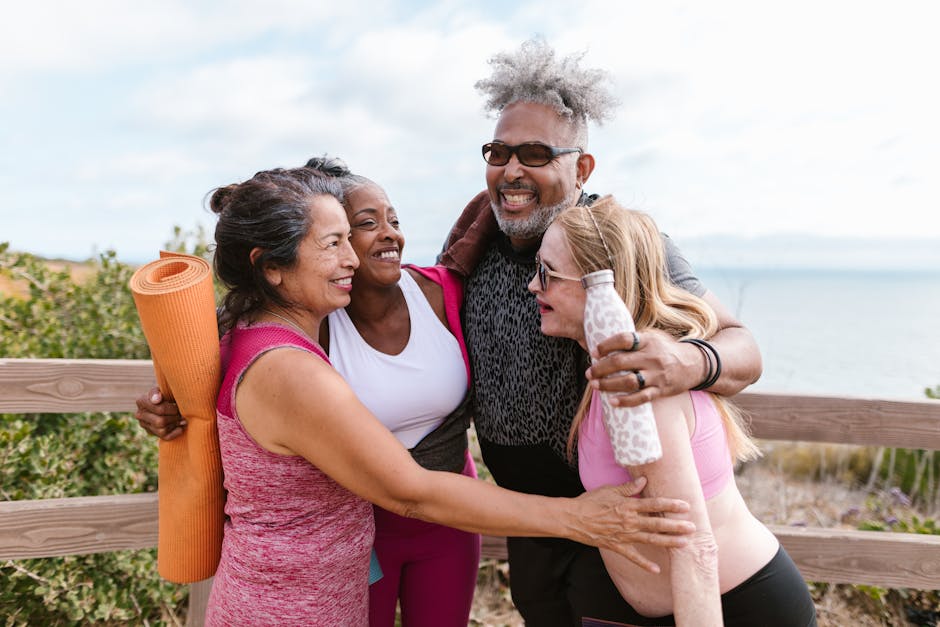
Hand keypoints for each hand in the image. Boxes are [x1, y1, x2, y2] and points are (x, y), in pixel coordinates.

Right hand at [134, 387, 185, 439]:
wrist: (167, 400)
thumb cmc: (165, 393)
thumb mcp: (161, 389)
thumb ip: (157, 392)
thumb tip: (157, 400)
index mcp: (141, 401)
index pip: (160, 410)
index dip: (173, 409)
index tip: (178, 405)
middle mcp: (140, 414)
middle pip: (161, 421)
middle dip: (174, 417)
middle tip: (181, 413)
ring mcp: (144, 425)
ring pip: (162, 430)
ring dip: (175, 424)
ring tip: (181, 419)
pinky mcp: (151, 432)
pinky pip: (164, 437)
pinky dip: (175, 433)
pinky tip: (180, 427)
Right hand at [572, 476, 693, 573]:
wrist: (572, 518)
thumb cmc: (590, 501)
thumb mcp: (609, 490)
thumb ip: (628, 488)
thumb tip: (644, 481)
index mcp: (628, 506)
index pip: (654, 504)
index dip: (670, 505)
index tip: (686, 506)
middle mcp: (629, 521)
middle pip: (657, 524)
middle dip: (676, 526)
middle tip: (693, 527)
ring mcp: (624, 535)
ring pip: (650, 540)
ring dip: (668, 542)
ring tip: (684, 544)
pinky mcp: (617, 546)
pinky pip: (633, 557)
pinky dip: (644, 564)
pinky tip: (657, 570)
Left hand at [586, 329, 701, 407]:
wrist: (694, 364)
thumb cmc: (665, 350)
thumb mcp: (652, 338)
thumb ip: (633, 340)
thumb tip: (605, 345)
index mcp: (648, 341)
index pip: (624, 339)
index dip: (606, 345)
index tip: (594, 352)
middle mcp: (652, 357)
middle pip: (621, 362)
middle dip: (601, 368)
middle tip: (589, 372)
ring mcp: (657, 375)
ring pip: (628, 381)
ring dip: (608, 384)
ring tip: (595, 385)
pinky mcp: (661, 390)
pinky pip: (641, 397)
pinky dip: (625, 401)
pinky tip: (612, 401)